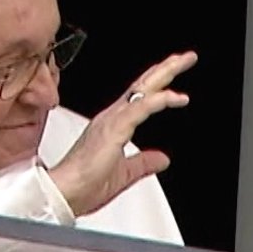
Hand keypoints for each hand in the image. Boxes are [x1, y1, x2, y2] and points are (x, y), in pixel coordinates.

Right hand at [45, 52, 194, 215]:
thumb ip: (144, 163)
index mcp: (113, 124)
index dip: (159, 83)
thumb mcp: (125, 173)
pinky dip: (158, 100)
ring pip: (143, 89)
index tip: (176, 74)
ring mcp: (112, 120)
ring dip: (165, 74)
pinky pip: (139, 108)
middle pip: (143, 85)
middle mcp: (112, 117)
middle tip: (188, 57)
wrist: (64, 194)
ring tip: (184, 61)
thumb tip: (163, 159)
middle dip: (166, 69)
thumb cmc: (84, 185)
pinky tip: (174, 96)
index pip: (140, 96)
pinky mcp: (113, 129)